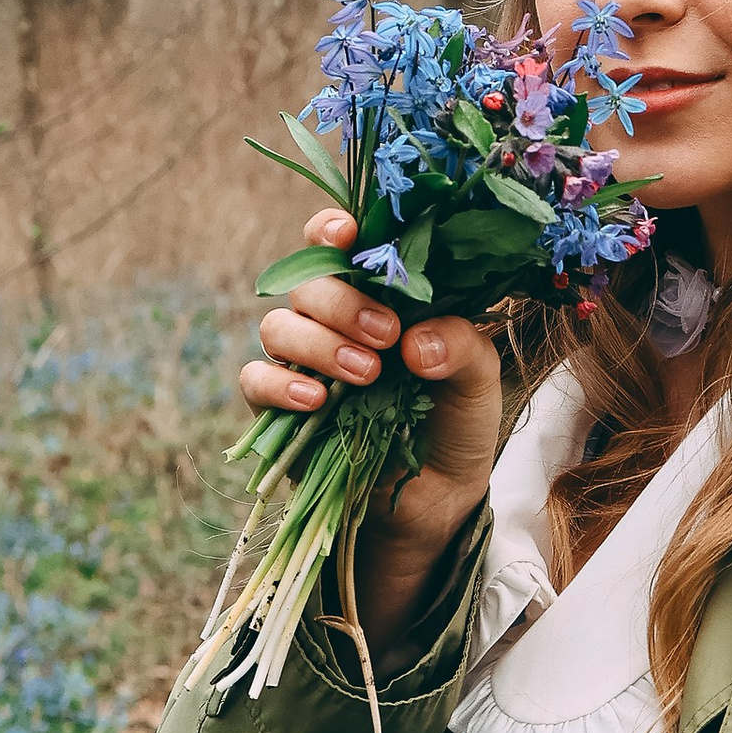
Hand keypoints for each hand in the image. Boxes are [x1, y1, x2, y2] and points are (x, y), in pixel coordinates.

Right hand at [239, 207, 502, 648]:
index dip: (333, 230)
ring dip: (319, 343)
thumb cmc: (455, 426)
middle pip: (308, 282)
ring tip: (365, 376)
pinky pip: (254, 379)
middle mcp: (333, 321)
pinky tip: (316, 401)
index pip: (340, 244)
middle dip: (343, 302)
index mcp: (378, 296)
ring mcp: (302, 362)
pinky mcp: (278, 408)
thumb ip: (461, 346)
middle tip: (386, 337)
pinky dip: (279, 383)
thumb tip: (414, 341)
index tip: (348, 235)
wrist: (435, 502)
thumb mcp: (478, 383)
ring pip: (278, 325)